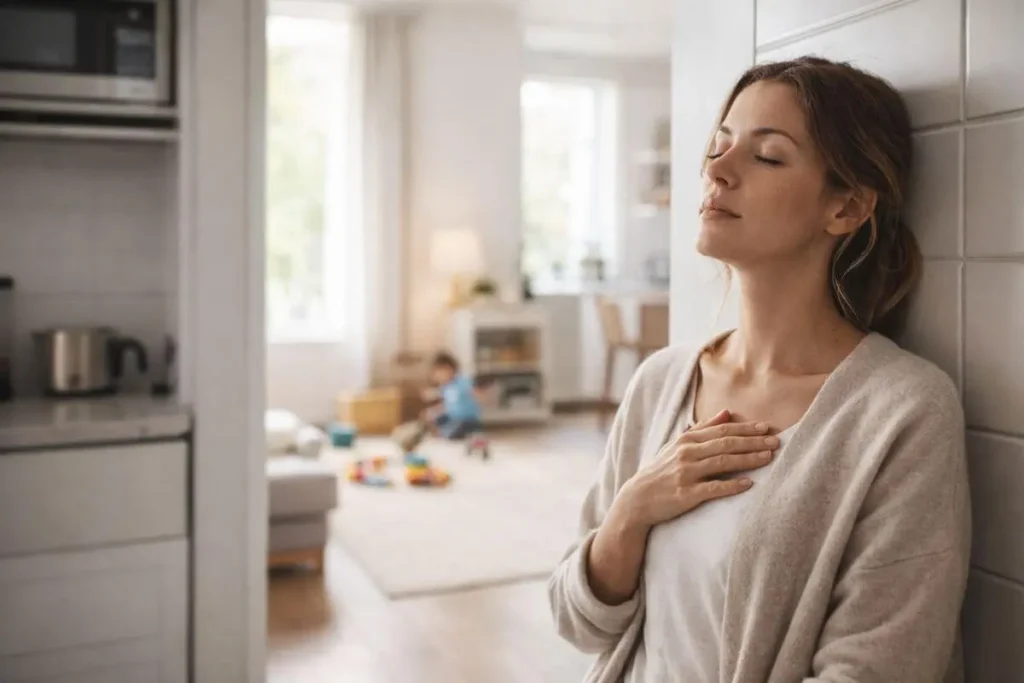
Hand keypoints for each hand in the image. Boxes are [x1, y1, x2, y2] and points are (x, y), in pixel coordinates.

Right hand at [615, 409, 778, 530]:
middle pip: (726, 444)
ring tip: (768, 458)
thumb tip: (727, 412)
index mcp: (686, 439)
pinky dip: (732, 486)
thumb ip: (703, 429)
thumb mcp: (677, 445)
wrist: (637, 499)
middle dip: (753, 441)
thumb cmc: (661, 471)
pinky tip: (748, 484)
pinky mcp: (686, 494)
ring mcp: (686, 473)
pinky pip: (713, 488)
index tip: (767, 427)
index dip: (746, 428)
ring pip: (723, 463)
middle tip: (776, 441)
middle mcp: (686, 453)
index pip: (722, 430)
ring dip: (748, 459)